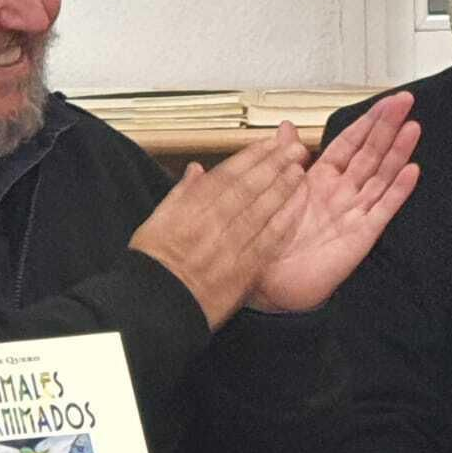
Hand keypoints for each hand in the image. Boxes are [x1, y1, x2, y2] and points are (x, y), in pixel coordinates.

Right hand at [129, 127, 309, 328]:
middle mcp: (212, 222)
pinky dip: (283, 223)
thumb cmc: (152, 265)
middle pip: (249, 188)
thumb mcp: (155, 222)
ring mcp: (230, 246)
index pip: (227, 175)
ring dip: (283, 188)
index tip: (269, 143)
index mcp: (190, 208)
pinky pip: (267, 242)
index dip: (251, 157)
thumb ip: (180, 194)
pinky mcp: (243, 270)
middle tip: (295, 149)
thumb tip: (197, 169)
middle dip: (275, 165)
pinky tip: (297, 208)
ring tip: (300, 171)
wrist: (154, 309)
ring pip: (262, 210)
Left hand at [250, 92, 420, 312]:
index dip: (368, 121)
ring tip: (413, 128)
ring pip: (381, 176)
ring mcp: (355, 212)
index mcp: (322, 179)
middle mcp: (342, 193)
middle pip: (371, 153)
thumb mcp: (276, 190)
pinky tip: (411, 171)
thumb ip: (284, 156)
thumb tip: (285, 126)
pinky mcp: (361, 235)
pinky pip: (382, 209)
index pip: (350, 143)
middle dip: (388, 127)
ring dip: (398, 152)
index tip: (386, 102)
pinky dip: (397, 190)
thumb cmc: (271, 239)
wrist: (268, 282)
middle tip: (406, 102)